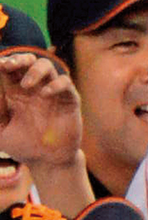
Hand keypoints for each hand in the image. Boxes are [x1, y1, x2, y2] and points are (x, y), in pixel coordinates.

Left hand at [0, 53, 82, 168]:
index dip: (4, 63)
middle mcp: (34, 87)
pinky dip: (55, 85)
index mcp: (15, 91)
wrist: (45, 161)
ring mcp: (52, 91)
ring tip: (26, 84)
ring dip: (35, 70)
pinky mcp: (69, 99)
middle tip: (9, 64)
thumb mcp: (1, 129)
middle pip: (28, 61)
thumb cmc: (21, 144)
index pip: (9, 69)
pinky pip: (65, 83)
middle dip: (19, 59)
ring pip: (47, 66)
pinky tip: (45, 94)